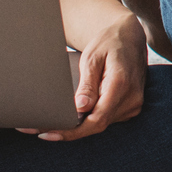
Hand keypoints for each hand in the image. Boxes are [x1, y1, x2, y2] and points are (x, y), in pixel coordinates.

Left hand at [33, 15, 147, 141]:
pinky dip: (88, 120)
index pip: (97, 119)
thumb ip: (87, 84)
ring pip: (101, 124)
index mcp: (121, 84)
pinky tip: (71, 118)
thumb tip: (80, 108)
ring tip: (49, 124)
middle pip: (97, 125)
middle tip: (39, 130)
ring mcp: (133, 105)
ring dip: (77, 126)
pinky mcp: (129, 107)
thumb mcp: (92, 58)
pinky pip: (106, 119)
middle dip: (68, 130)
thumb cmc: (108, 42)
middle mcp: (131, 99)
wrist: (130, 37)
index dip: (72, 131)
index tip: (48, 133)